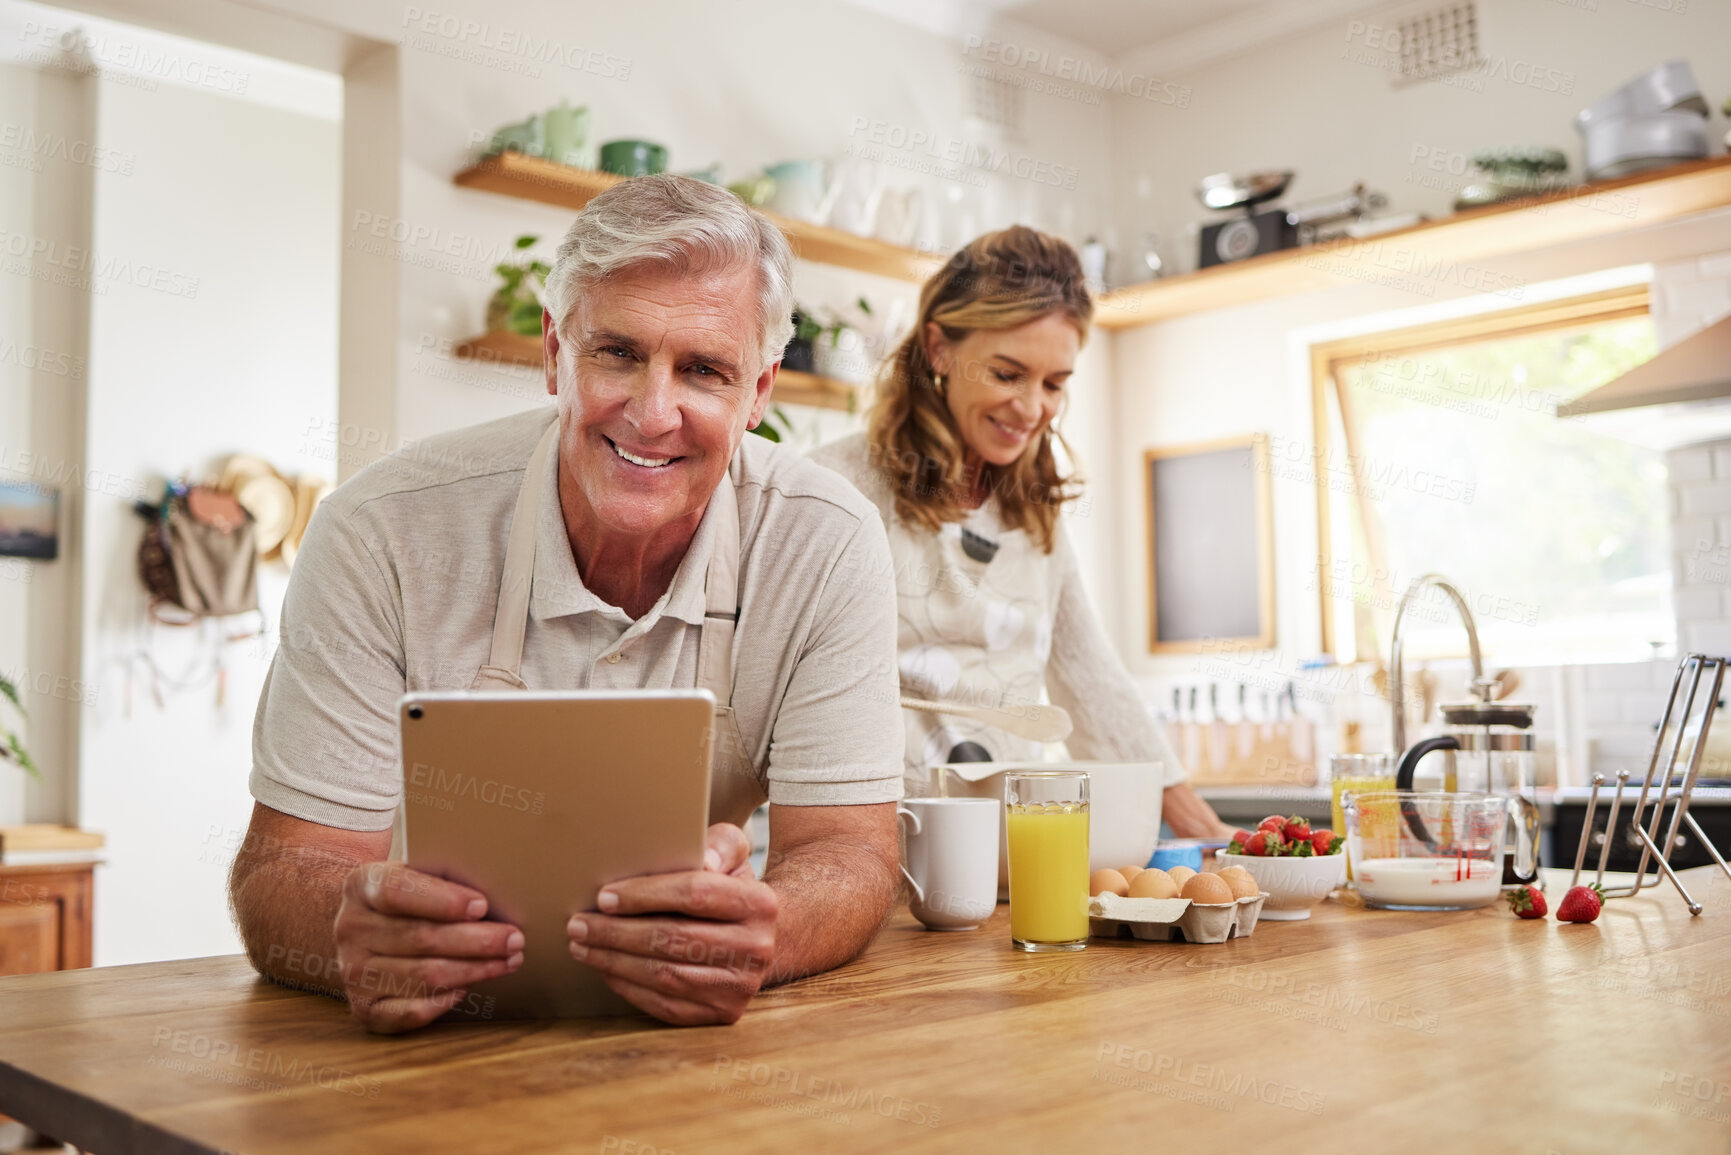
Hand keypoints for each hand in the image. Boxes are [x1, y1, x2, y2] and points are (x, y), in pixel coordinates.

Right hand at [333, 861, 523, 1032]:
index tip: (482, 906)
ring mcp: (353, 971)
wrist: (365, 927)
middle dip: (476, 940)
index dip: (442, 900)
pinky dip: (444, 1001)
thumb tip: (498, 887)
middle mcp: (350, 928)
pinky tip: (470, 987)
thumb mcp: (415, 872)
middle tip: (515, 939)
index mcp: (361, 886)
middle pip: (420, 937)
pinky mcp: (364, 1007)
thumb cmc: (408, 896)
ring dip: (473, 970)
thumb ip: (443, 875)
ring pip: (423, 976)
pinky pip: (409, 1012)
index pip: (397, 891)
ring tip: (509, 961)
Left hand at [567, 823, 776, 1025]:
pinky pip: (666, 1005)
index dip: (645, 895)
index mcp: (759, 904)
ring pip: (665, 975)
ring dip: (614, 961)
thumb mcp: (733, 856)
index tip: (604, 897)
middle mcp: (756, 949)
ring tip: (583, 946)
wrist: (764, 939)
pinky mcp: (723, 1013)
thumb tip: (702, 859)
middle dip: (617, 932)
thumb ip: (719, 845)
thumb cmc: (733, 889)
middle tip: (578, 924)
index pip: (694, 894)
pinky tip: (606, 969)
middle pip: (673, 939)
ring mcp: (740, 987)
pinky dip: (629, 987)